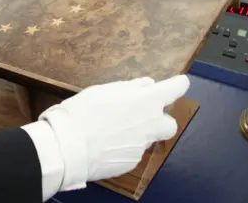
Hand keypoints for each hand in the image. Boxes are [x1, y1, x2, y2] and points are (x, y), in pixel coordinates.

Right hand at [39, 75, 189, 190]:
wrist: (68, 146)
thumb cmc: (83, 112)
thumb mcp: (104, 90)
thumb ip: (130, 88)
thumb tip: (147, 85)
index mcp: (146, 101)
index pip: (175, 89)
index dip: (178, 85)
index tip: (178, 83)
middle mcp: (150, 124)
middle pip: (170, 123)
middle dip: (160, 119)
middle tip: (142, 115)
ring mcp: (142, 146)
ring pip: (148, 138)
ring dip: (138, 133)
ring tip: (112, 131)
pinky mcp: (131, 163)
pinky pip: (133, 152)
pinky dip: (124, 148)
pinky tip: (105, 145)